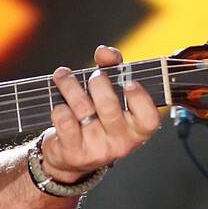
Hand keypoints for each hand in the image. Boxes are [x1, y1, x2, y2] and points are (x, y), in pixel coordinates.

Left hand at [39, 44, 161, 183]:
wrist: (69, 156)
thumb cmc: (96, 117)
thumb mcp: (110, 93)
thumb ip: (113, 68)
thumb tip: (104, 51)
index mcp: (137, 130)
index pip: (149, 118)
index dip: (140, 99)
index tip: (129, 83)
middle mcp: (121, 142)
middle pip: (108, 106)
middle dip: (97, 83)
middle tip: (93, 76)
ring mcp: (97, 149)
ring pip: (82, 109)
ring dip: (70, 86)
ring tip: (63, 77)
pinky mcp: (74, 152)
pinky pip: (64, 121)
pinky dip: (59, 107)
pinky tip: (59, 105)